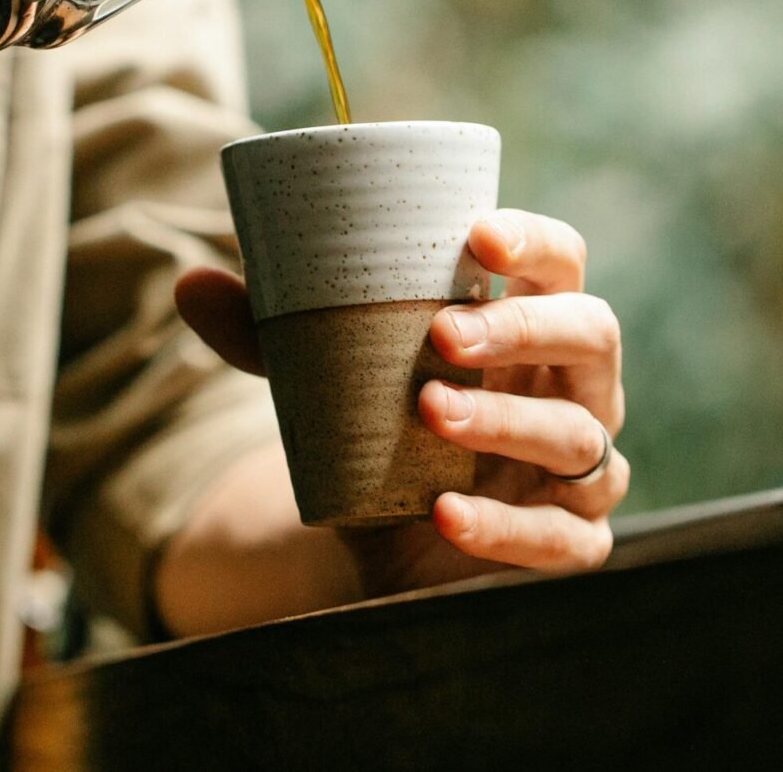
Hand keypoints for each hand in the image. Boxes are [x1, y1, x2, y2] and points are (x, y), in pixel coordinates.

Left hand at [175, 208, 627, 595]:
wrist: (385, 547)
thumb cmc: (381, 431)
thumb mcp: (325, 379)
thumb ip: (267, 334)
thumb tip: (189, 284)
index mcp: (528, 326)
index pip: (562, 263)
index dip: (535, 241)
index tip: (478, 235)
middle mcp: (574, 388)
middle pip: (593, 334)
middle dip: (523, 328)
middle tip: (445, 331)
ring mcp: (583, 468)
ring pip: (578, 437)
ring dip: (505, 419)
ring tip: (430, 408)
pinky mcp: (570, 543)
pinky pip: (559, 537)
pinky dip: (502, 525)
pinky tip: (446, 512)